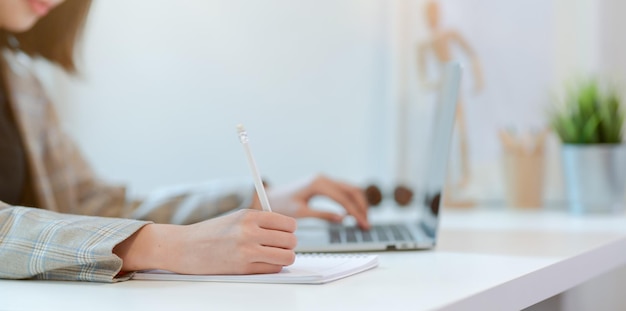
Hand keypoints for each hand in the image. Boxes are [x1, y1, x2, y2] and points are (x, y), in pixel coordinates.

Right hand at [114, 209, 296, 274]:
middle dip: (288, 245)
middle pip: (290, 240)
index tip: (285, 233)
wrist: (185, 247)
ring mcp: (247, 251)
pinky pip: (273, 269)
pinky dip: (272, 268)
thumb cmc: (211, 232)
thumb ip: (261, 221)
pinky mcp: (243, 269)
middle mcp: (249, 232)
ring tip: (274, 255)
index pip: (288, 223)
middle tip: (280, 246)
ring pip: (286, 257)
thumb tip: (287, 229)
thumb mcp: (236, 217)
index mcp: (249, 216)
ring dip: (283, 258)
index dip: (290, 230)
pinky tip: (263, 263)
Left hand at [253, 175, 369, 229]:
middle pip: (352, 190)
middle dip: (362, 207)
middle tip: (367, 224)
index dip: (356, 212)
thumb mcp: (301, 213)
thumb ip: (322, 216)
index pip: (344, 198)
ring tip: (363, 220)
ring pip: (350, 189)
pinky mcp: (324, 184)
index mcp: (318, 184)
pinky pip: (343, 190)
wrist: (270, 197)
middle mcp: (323, 178)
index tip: (363, 224)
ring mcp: (324, 179)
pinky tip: (353, 214)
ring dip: (359, 203)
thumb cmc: (281, 204)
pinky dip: (352, 201)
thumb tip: (342, 220)